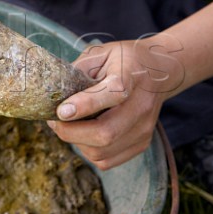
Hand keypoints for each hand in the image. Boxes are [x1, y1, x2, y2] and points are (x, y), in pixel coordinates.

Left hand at [48, 37, 183, 169]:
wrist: (159, 70)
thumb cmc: (122, 60)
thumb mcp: (99, 54)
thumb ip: (77, 71)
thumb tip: (53, 94)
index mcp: (130, 76)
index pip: (113, 93)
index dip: (85, 104)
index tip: (61, 111)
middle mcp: (141, 106)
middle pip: (105, 133)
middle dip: (70, 132)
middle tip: (54, 121)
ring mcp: (143, 128)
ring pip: (102, 151)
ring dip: (76, 142)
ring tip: (67, 126)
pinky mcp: (141, 144)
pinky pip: (106, 160)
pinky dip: (88, 151)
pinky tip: (82, 135)